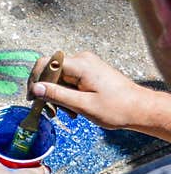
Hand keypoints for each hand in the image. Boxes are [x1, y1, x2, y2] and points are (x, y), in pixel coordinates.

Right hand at [27, 51, 148, 129]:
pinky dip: (66, 94)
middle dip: (46, 92)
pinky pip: (68, 80)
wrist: (140, 109)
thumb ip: (57, 95)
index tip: (33, 99)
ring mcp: (85, 65)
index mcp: (80, 64)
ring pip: (58, 78)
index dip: (35, 80)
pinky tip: (72, 108)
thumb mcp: (83, 105)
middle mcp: (82, 60)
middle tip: (49, 111)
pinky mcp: (88, 72)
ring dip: (57, 96)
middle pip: (50, 71)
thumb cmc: (116, 108)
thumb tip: (35, 88)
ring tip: (65, 113)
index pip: (45, 63)